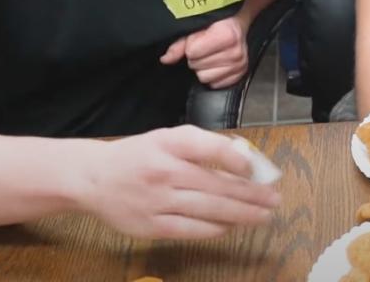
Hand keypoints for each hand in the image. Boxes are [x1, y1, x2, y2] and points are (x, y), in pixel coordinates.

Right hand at [79, 125, 280, 238]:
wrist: (94, 178)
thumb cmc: (139, 155)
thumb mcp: (167, 139)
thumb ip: (201, 146)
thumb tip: (243, 162)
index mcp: (168, 143)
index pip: (209, 148)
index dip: (236, 158)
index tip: (256, 168)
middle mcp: (163, 170)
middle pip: (216, 185)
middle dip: (251, 194)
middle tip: (274, 199)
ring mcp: (157, 201)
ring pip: (208, 209)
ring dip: (241, 214)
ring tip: (263, 215)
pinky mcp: (151, 227)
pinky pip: (192, 230)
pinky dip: (216, 229)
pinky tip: (232, 226)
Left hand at [160, 15, 248, 87]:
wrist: (235, 22)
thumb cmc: (215, 23)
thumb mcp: (195, 26)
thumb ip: (179, 44)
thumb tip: (166, 59)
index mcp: (226, 35)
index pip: (192, 52)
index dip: (191, 45)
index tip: (198, 38)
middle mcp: (236, 51)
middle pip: (197, 66)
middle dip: (197, 57)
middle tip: (204, 47)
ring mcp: (240, 64)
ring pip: (205, 78)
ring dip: (204, 68)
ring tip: (211, 54)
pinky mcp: (241, 73)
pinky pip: (216, 84)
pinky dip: (214, 75)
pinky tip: (217, 62)